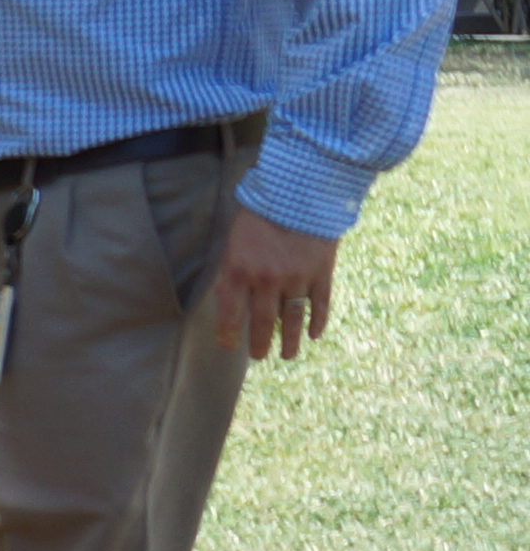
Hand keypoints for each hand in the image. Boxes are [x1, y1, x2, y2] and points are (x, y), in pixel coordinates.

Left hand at [210, 211, 338, 361]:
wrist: (300, 193)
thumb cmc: (260, 215)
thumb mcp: (234, 241)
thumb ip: (232, 271)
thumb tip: (229, 300)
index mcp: (239, 271)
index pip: (230, 314)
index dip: (228, 335)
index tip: (229, 348)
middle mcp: (267, 280)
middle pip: (263, 322)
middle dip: (260, 344)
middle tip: (259, 357)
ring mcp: (297, 278)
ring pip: (293, 319)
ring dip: (291, 340)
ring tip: (288, 355)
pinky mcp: (322, 272)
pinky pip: (320, 304)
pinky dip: (318, 322)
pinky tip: (314, 335)